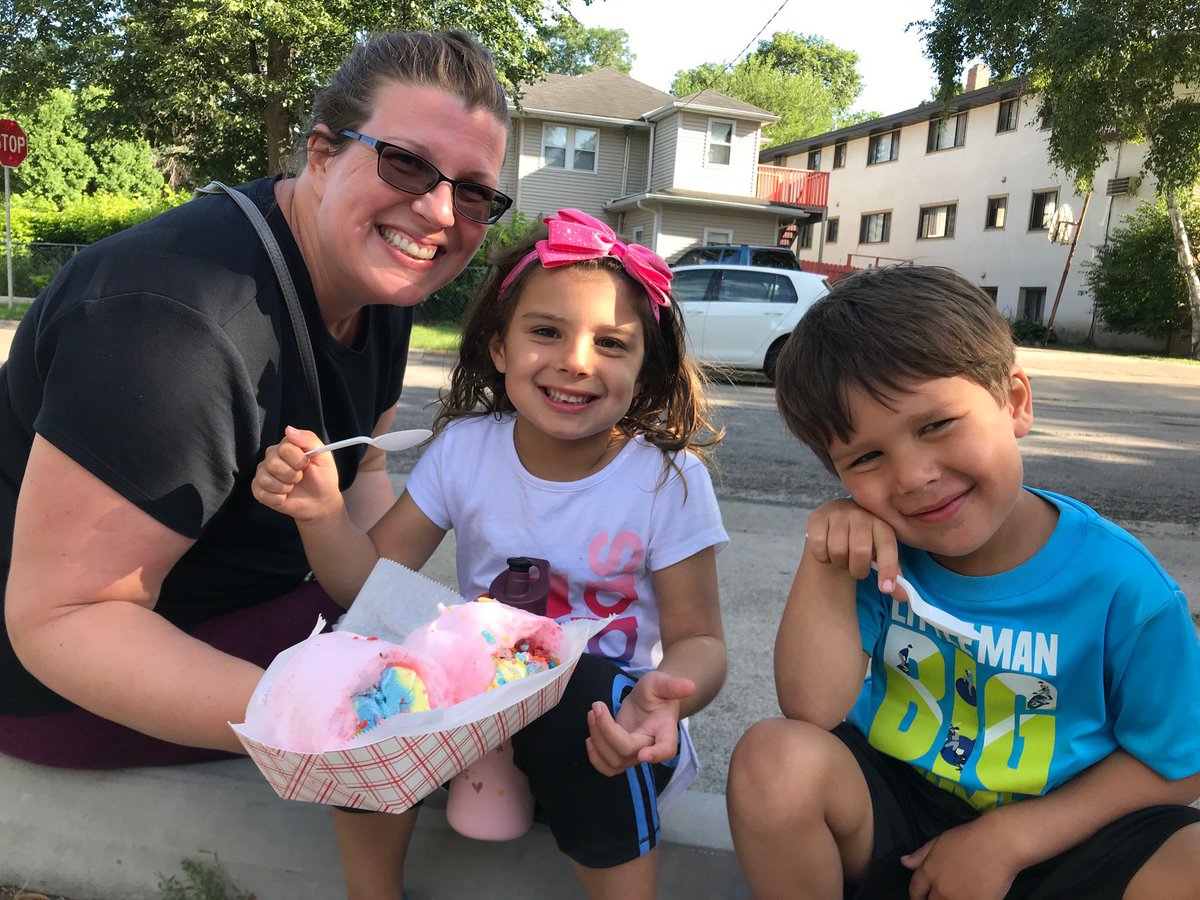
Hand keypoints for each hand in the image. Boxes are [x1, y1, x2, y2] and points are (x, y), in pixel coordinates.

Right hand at [251, 426, 342, 520]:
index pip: (285, 448)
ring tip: (292, 487)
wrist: (320, 501)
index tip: (306, 465)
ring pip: (265, 479)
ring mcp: (263, 473)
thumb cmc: (322, 477)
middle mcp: (272, 457)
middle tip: (299, 478)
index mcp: (286, 446)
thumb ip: (308, 439)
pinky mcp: (259, 490)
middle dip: (292, 475)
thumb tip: (288, 429)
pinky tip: (284, 497)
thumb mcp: (323, 456)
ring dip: (284, 488)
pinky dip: (277, 499)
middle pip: (273, 464)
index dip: (298, 460)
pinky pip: (260, 493)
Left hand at [584, 670, 694, 775]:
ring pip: (613, 762)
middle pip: (628, 751)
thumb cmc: (657, 692)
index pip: (666, 749)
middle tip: (597, 706)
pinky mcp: (620, 755)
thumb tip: (690, 685)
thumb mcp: (662, 683)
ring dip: (597, 739)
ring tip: (592, 713)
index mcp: (665, 731)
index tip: (644, 754)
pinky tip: (590, 736)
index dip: (656, 755)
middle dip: (608, 731)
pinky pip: (607, 768)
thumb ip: (673, 685)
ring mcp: (634, 754)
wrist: (649, 700)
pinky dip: (594, 757)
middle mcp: (650, 747)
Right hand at [805, 498, 904, 597]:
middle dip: (858, 570)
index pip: (887, 546)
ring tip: (841, 558)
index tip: (885, 589)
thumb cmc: (863, 541)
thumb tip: (903, 597)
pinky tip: (826, 551)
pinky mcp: (817, 517)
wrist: (838, 521)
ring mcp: (838, 513)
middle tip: (856, 569)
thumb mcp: (880, 554)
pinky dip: (821, 556)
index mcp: (881, 523)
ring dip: (839, 563)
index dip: (888, 569)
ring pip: (837, 550)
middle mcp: (861, 514)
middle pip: (860, 551)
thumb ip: (890, 575)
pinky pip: (818, 545)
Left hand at [902, 818, 1020, 899]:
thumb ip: (921, 854)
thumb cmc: (969, 838)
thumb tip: (904, 862)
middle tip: (937, 897)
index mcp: (929, 871)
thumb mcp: (940, 841)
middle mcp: (940, 889)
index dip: (916, 897)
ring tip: (952, 896)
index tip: (920, 898)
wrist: (999, 844)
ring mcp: (959, 899)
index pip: (915, 891)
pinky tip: (969, 897)